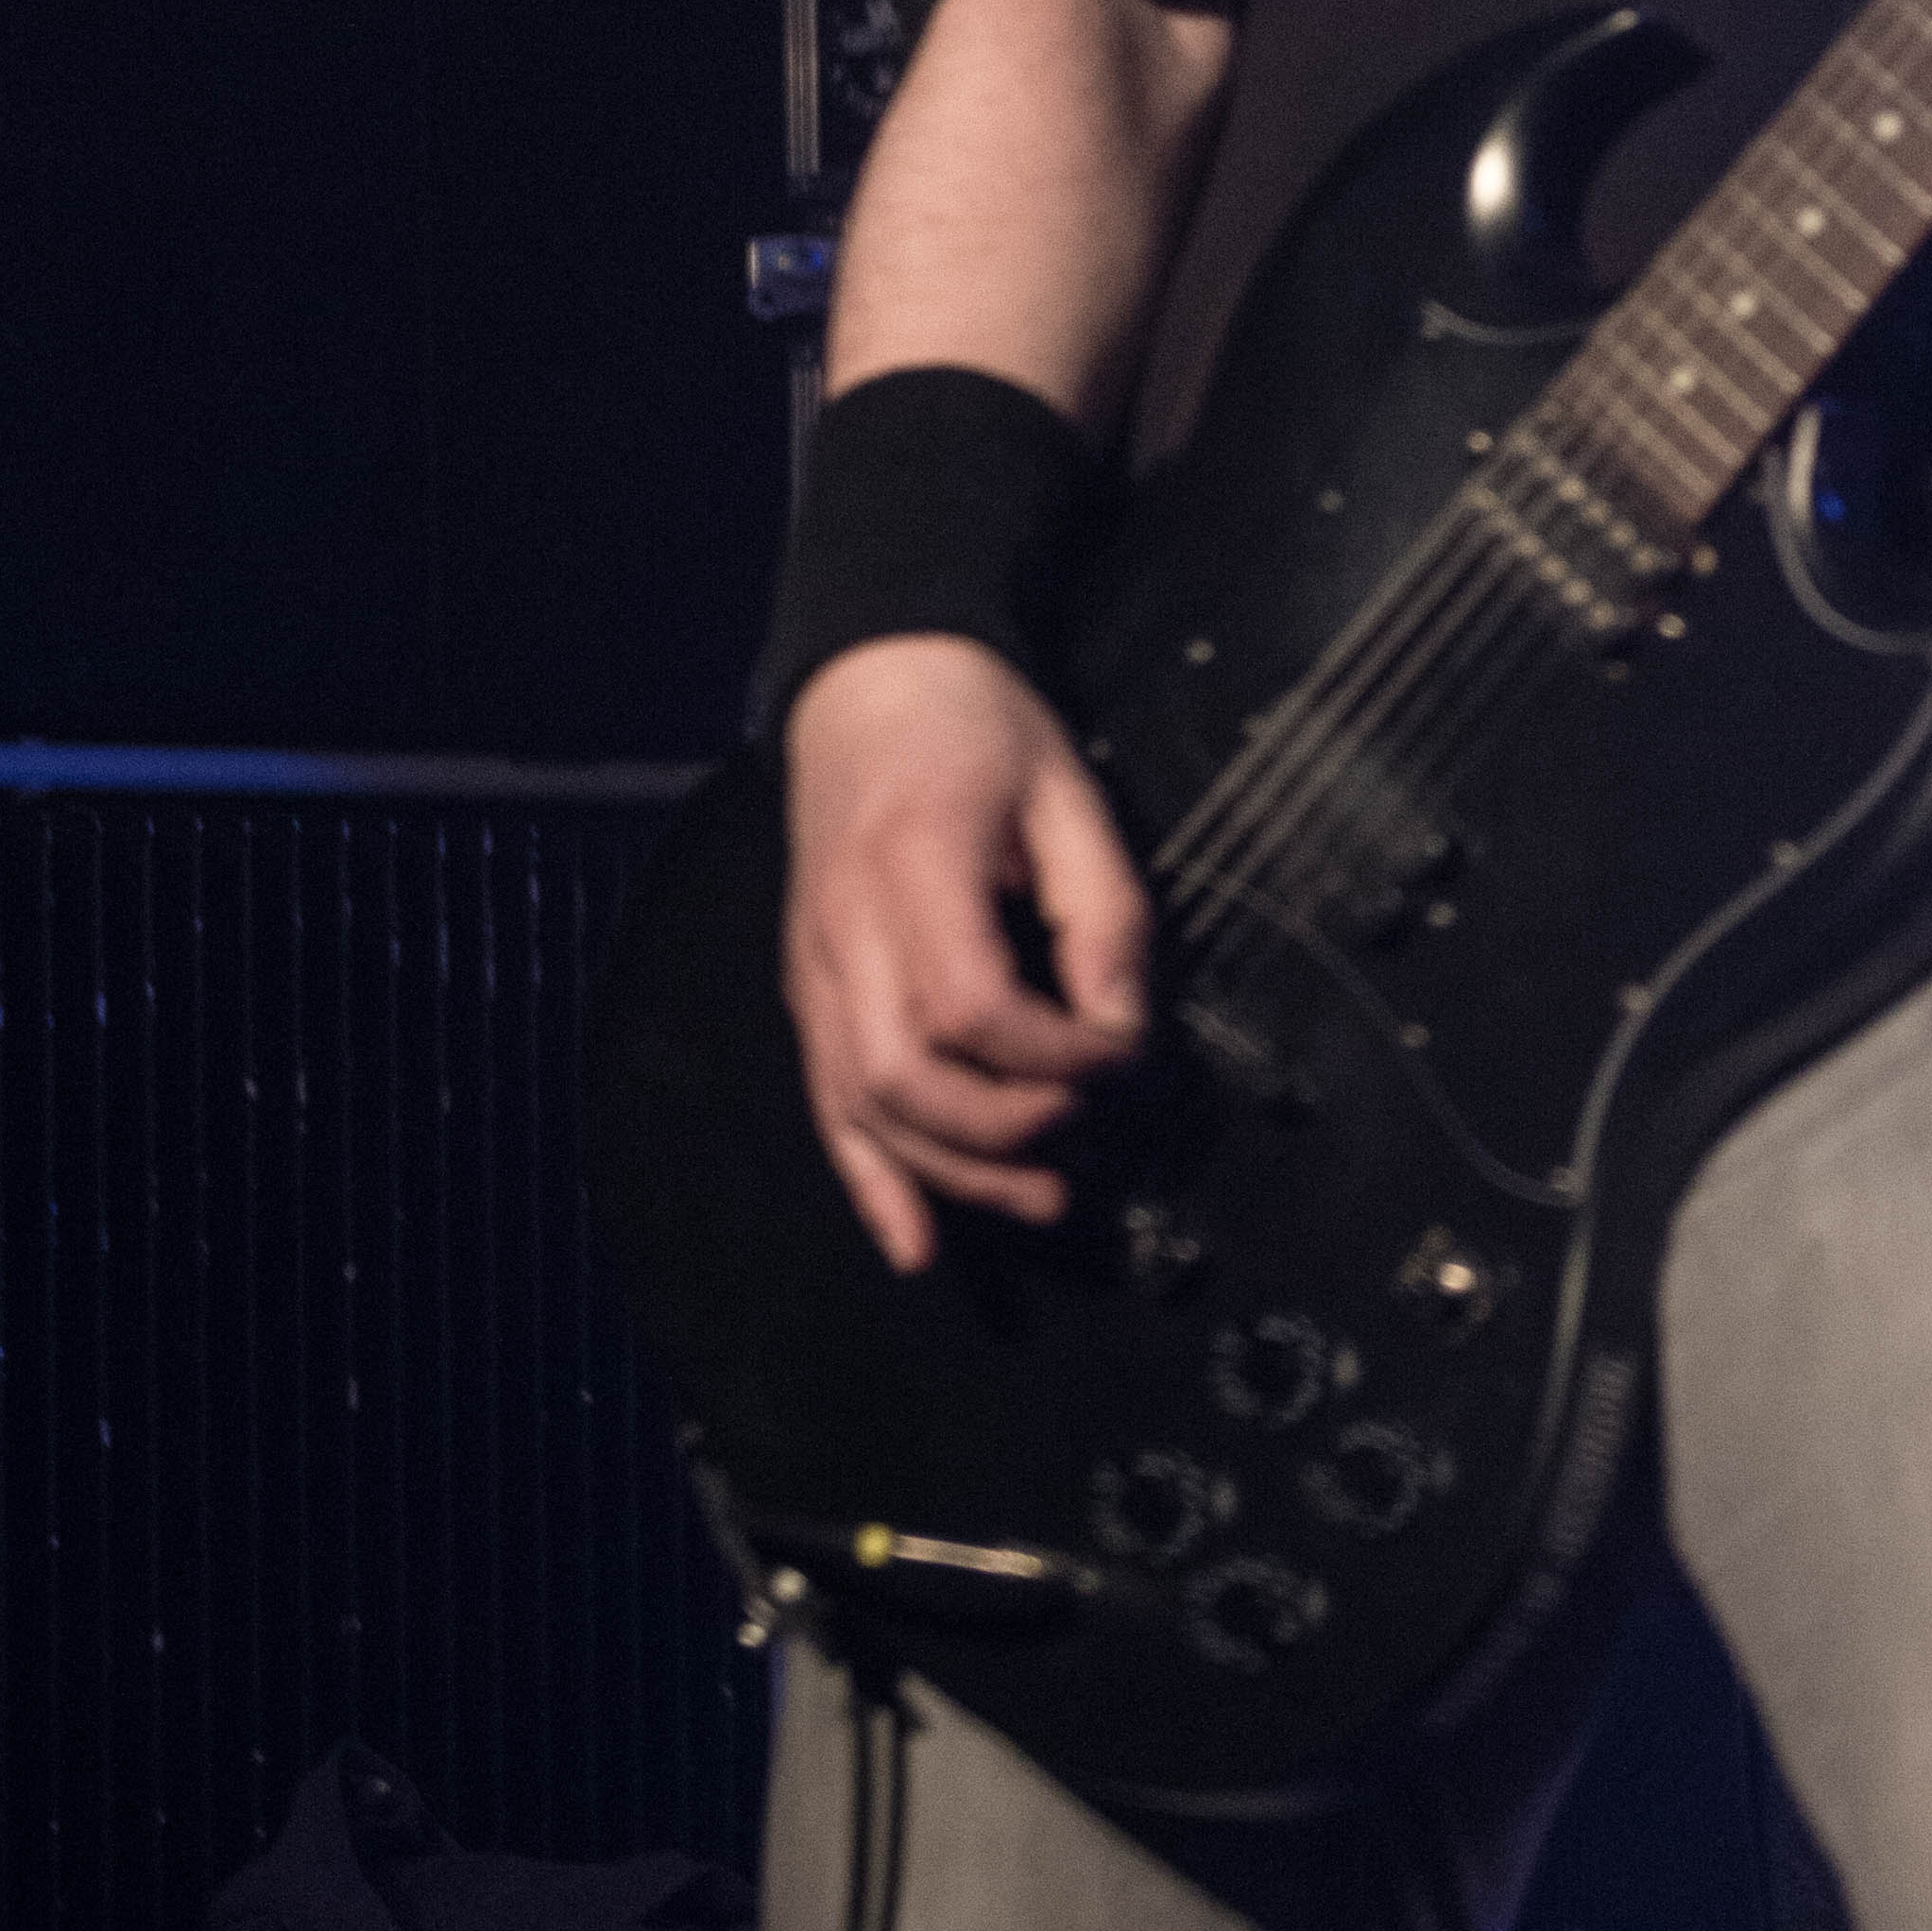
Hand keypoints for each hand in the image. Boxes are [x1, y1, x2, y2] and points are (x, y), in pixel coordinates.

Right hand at [780, 634, 1153, 1272]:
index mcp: (913, 863)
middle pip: (907, 1076)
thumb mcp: (1067, 792)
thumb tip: (1123, 1027)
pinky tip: (916, 1245)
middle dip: (1006, 1127)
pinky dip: (870, 1183)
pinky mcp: (808, 991)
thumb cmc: (975, 728)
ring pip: (865, 1107)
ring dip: (955, 1174)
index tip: (1120, 1049)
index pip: (974, 1004)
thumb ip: (1101, 911)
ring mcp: (815, 966)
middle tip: (1082, 1121)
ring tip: (1043, 1204)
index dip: (1056, 1052)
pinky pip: (828, 1104)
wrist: (869, 685)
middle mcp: (845, 927)